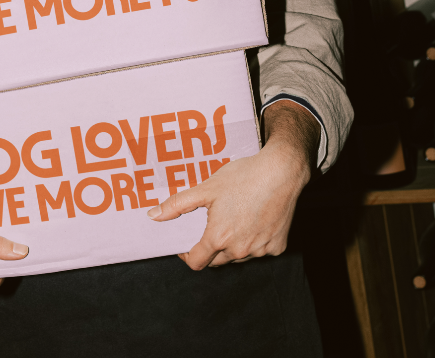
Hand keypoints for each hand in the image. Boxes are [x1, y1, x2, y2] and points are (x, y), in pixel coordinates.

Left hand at [147, 100, 318, 269]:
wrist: (281, 172)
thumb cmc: (242, 177)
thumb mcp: (206, 188)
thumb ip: (177, 204)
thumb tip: (153, 216)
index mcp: (219, 238)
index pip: (196, 262)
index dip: (187, 254)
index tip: (186, 243)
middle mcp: (240, 250)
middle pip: (217, 260)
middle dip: (209, 247)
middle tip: (211, 224)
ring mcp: (260, 251)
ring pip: (239, 256)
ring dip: (232, 245)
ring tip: (233, 218)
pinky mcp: (277, 247)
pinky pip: (260, 250)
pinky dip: (254, 240)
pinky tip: (253, 219)